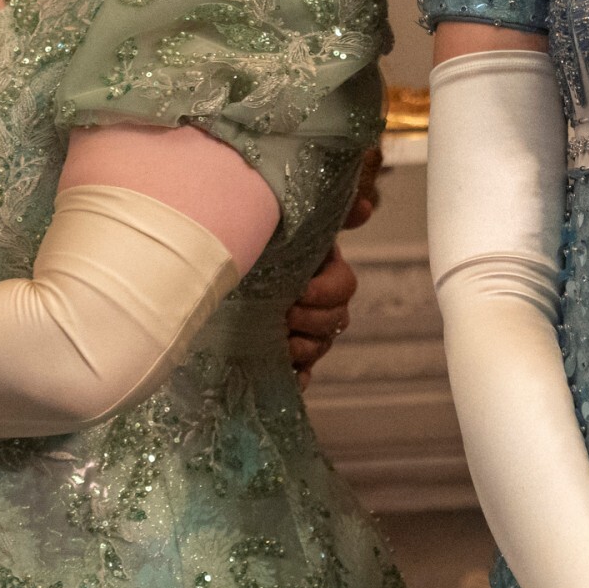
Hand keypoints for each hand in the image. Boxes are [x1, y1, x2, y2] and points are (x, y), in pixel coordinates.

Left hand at [285, 145, 384, 384]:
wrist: (222, 265)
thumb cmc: (261, 241)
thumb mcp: (288, 220)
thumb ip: (328, 212)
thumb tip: (366, 207)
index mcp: (324, 270)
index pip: (344, 286)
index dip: (327, 291)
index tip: (302, 290)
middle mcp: (319, 302)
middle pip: (337, 320)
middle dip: (314, 321)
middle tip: (287, 316)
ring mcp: (304, 330)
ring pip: (321, 346)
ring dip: (306, 348)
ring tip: (284, 344)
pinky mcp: (285, 353)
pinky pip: (301, 372)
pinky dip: (298, 378)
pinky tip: (292, 380)